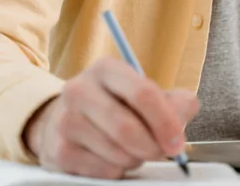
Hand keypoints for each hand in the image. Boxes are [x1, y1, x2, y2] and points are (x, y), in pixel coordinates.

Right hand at [24, 57, 199, 178]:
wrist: (69, 117)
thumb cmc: (117, 104)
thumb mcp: (146, 92)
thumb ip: (175, 102)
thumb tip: (180, 123)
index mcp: (106, 69)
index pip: (142, 93)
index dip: (165, 122)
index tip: (177, 142)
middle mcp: (80, 90)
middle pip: (126, 128)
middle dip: (152, 147)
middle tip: (161, 151)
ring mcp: (65, 120)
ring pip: (116, 153)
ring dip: (136, 158)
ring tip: (134, 149)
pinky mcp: (59, 150)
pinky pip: (103, 170)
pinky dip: (118, 169)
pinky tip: (114, 157)